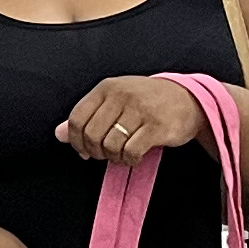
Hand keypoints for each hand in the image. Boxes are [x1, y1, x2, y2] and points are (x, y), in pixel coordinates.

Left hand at [57, 75, 205, 165]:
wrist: (189, 100)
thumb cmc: (148, 102)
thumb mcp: (115, 102)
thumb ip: (87, 117)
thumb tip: (59, 134)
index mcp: (107, 87)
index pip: (77, 118)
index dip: (76, 140)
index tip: (85, 150)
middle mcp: (122, 95)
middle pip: (92, 135)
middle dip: (96, 152)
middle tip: (107, 154)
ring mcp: (139, 110)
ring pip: (110, 145)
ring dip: (114, 157)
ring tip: (123, 154)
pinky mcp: (156, 126)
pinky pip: (131, 152)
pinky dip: (130, 160)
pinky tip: (135, 155)